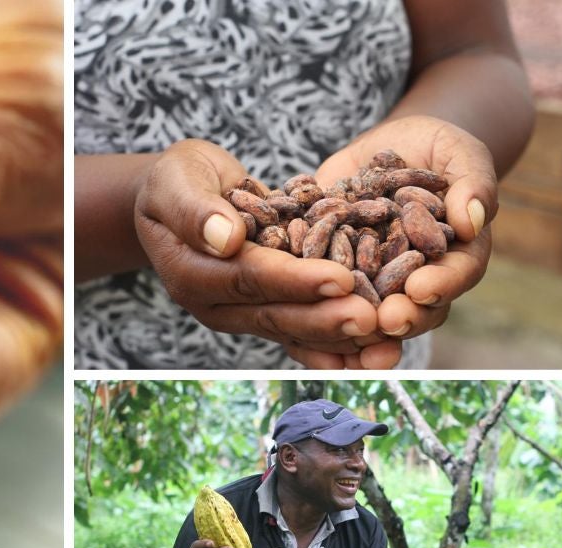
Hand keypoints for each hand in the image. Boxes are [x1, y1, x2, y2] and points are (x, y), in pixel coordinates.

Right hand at [132, 139, 380, 362]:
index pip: (249, 278)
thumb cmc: (177, 180)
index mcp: (192, 273)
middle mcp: (215, 304)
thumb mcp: (177, 179)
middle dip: (326, 318)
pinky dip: (335, 343)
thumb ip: (194, 209)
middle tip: (373, 319)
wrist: (179, 198)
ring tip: (384, 337)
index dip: (295, 281)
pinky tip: (372, 352)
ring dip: (338, 337)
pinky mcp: (262, 312)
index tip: (340, 279)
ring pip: (292, 329)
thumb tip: (226, 238)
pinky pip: (300, 332)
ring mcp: (240, 314)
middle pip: (275, 314)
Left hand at [313, 115, 496, 367]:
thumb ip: (472, 184)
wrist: (390, 147)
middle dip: (399, 317)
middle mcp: (415, 278)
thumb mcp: (459, 154)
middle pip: (414, 307)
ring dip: (357, 324)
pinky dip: (311, 301)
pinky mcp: (334, 269)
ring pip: (368, 310)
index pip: (456, 275)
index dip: (441, 285)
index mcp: (456, 256)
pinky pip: (322, 290)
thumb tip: (473, 220)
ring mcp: (374, 279)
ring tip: (343, 325)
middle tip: (383, 322)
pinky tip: (297, 307)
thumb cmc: (438, 148)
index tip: (421, 290)